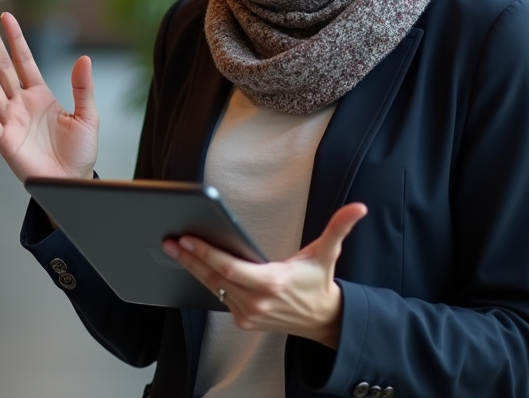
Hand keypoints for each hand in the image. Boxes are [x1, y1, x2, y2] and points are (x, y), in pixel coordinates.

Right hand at [0, 12, 98, 182]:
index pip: (23, 60)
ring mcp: (9, 119)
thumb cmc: (79, 154)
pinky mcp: (3, 138)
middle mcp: (20, 103)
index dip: (14, 39)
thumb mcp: (88, 116)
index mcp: (39, 95)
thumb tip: (84, 59)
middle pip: (2, 66)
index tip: (6, 17)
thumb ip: (83, 88)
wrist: (73, 183)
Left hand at [162, 202, 367, 347]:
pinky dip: (206, 280)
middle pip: (214, 277)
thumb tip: (359, 208)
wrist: (322, 320)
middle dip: (189, 258)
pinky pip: (219, 296)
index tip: (187, 239)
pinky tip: (191, 264)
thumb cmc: (317, 282)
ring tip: (174, 249)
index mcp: (271, 283)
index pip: (230, 267)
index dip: (206, 253)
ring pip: (213, 287)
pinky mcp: (243, 320)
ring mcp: (248, 313)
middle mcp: (256, 301)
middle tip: (169, 240)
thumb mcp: (327, 253)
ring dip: (192, 268)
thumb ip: (340, 228)